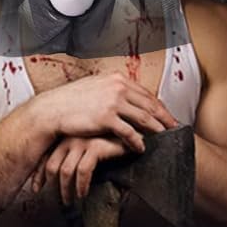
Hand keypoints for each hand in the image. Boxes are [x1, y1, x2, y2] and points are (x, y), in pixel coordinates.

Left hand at [31, 136, 129, 205]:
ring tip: (70, 201)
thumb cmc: (108, 140)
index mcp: (64, 137)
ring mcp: (82, 141)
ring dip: (66, 190)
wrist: (130, 129)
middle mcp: (69, 138)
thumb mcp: (86, 147)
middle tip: (59, 199)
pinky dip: (81, 185)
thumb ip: (73, 157)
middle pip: (52, 166)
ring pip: (66, 171)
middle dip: (52, 186)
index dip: (38, 175)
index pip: (44, 157)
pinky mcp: (95, 146)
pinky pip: (83, 171)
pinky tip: (83, 193)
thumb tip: (60, 178)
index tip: (36, 189)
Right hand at [38, 71, 178, 149]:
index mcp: (117, 79)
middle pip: (150, 104)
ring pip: (144, 118)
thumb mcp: (94, 87)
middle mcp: (118, 87)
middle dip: (164, 118)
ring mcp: (113, 102)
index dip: (159, 106)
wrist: (51, 110)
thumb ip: (111, 90)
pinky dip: (138, 141)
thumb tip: (124, 96)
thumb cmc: (70, 102)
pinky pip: (129, 132)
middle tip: (174, 129)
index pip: (146, 93)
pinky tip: (141, 148)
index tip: (168, 116)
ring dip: (156, 130)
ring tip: (164, 139)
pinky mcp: (106, 118)